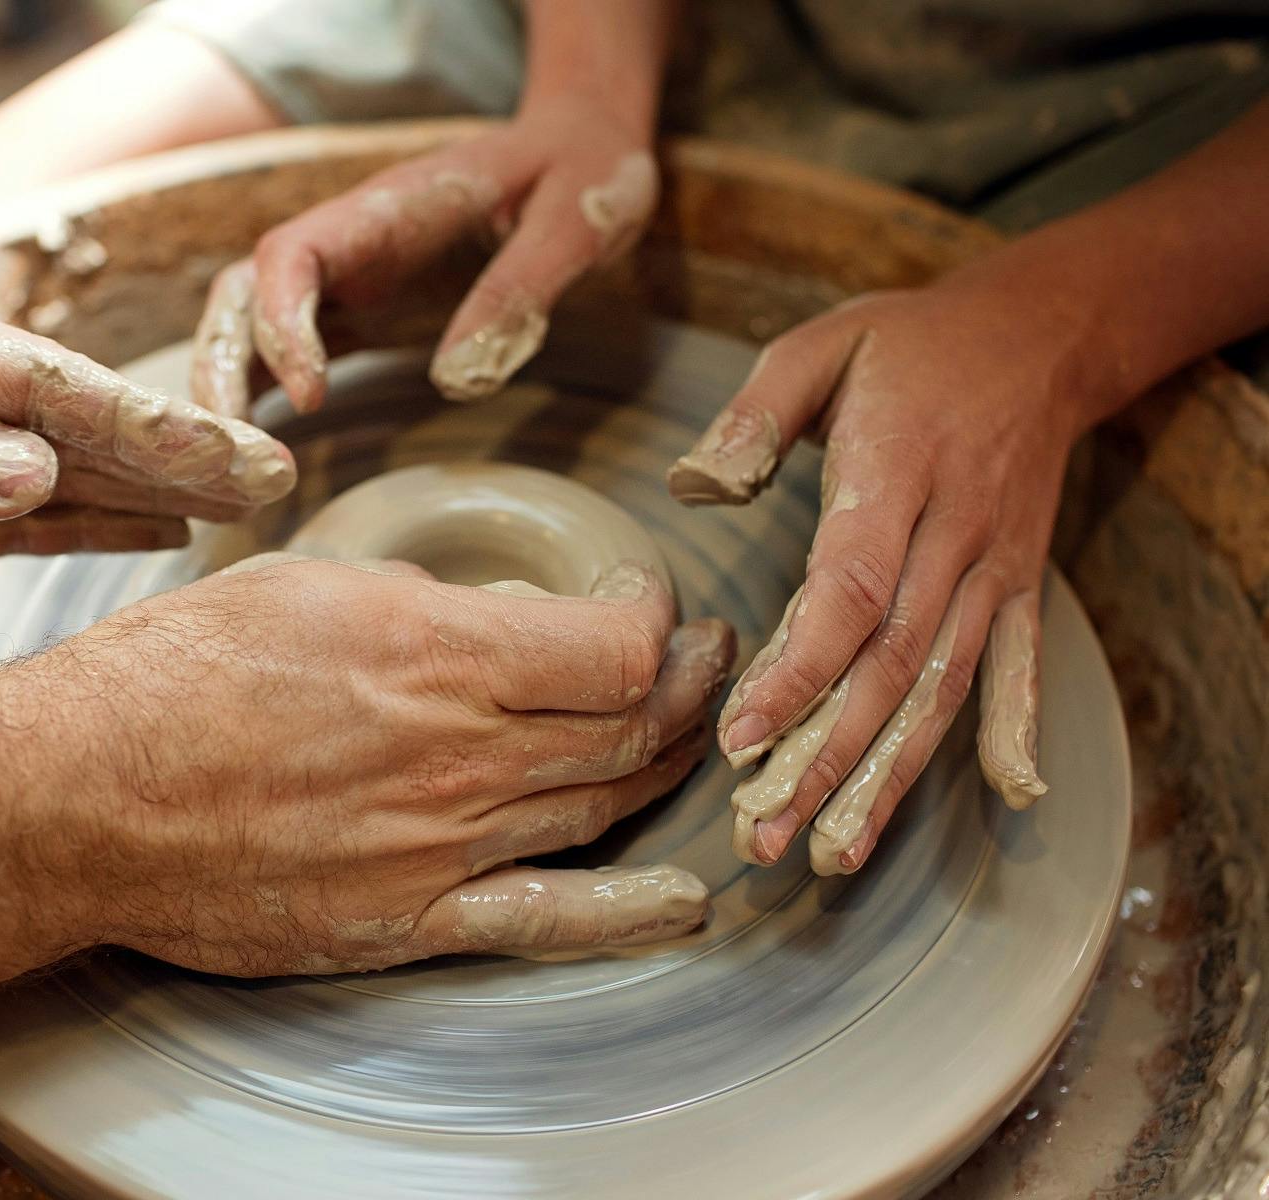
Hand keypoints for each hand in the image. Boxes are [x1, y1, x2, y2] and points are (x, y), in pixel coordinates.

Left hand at [0, 287, 293, 625]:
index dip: (139, 420)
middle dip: (174, 449)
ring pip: (60, 472)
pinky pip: (20, 518)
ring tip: (243, 504)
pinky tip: (157, 531)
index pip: (40, 385)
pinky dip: (91, 524)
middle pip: (73, 421)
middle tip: (273, 475)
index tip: (222, 452)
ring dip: (150, 489)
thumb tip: (27, 472)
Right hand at [22, 556, 734, 973]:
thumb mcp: (304, 584)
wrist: (78, 794)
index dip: (655, 625)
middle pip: (628, 728)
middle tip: (703, 662)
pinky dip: (624, 912)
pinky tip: (682, 899)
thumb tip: (479, 621)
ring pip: (598, 809)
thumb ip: (417, 605)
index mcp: (440, 655)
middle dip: (686, 688)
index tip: (649, 610)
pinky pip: (540, 921)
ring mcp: (438, 848)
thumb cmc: (172, 675)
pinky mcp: (403, 919)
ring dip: (665, 769)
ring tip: (690, 736)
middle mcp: (458, 755)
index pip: (616, 649)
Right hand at [187, 95, 658, 417]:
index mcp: (390, 206)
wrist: (582, 151)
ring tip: (234, 468)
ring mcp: (350, 273)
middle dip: (222, 367)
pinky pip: (292, 348)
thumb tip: (458, 380)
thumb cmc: (583, 174)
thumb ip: (519, 291)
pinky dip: (266, 393)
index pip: (293, 254)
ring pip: (254, 324)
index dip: (283, 325)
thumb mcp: (575, 223)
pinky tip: (261, 448)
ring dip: (232, 387)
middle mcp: (350, 238)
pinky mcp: (362, 305)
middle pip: (246, 292)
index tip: (310, 396)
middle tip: (231, 451)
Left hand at [668, 275, 1102, 873]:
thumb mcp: (819, 346)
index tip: (740, 738)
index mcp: (895, 476)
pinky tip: (1006, 796)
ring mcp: (994, 567)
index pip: (849, 595)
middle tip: (764, 837)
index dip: (797, 674)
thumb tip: (695, 485)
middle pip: (889, 666)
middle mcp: (954, 536)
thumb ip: (755, 415)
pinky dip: (1012, 728)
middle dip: (825, 761)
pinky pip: (1016, 664)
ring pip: (941, 686)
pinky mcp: (1019, 582)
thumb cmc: (909, 343)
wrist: (1042, 332)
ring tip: (834, 850)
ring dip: (888, 773)